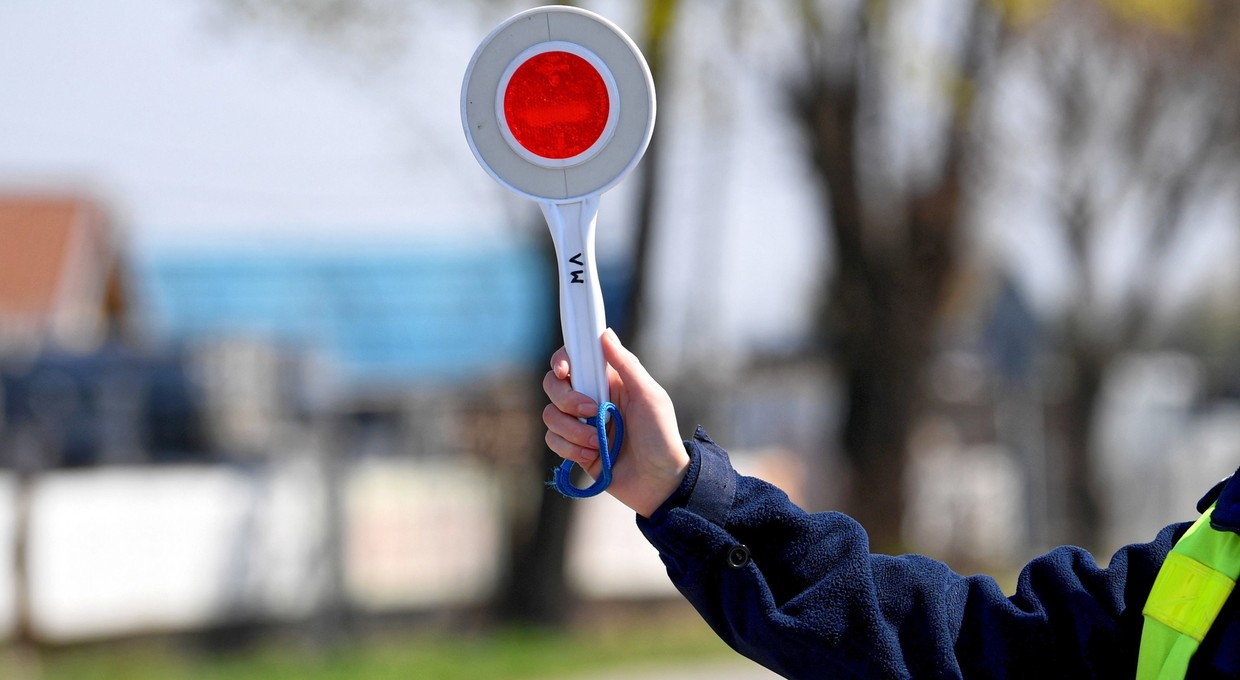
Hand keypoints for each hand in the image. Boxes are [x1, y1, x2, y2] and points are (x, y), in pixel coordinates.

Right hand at [542, 328, 689, 516]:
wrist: (659, 483)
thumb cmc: (661, 437)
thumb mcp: (649, 397)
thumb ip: (627, 365)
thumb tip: (605, 334)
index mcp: (608, 381)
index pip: (575, 359)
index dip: (562, 360)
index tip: (565, 370)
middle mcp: (590, 398)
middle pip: (553, 385)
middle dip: (567, 399)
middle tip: (592, 411)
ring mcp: (580, 424)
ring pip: (550, 415)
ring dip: (573, 431)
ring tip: (599, 443)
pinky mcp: (574, 448)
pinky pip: (552, 440)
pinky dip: (570, 449)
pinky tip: (594, 457)